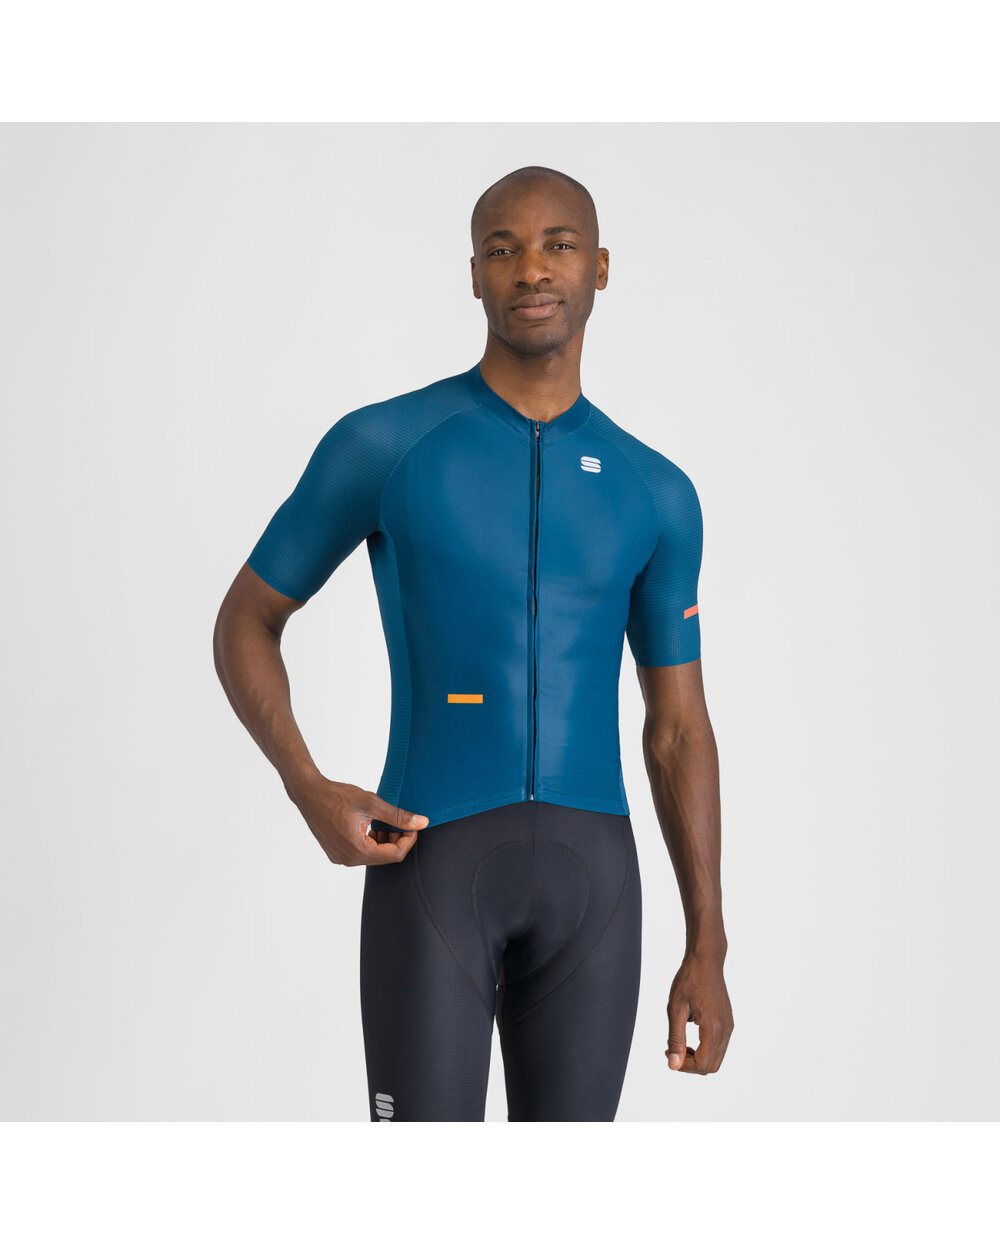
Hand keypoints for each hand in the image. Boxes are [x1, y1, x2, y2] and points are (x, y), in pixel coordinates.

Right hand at [286, 775, 428, 865]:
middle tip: (399, 821)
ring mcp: (340, 858)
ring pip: (373, 855)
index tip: (412, 825)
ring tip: (383, 821)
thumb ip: (398, 816)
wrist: (309, 793)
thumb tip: (421, 823)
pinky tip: (371, 825)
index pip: (395, 855)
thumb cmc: (336, 796)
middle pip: (385, 857)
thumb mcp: (371, 803)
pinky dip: (371, 841)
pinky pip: (361, 853)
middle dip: (396, 840)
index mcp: (357, 850)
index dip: (408, 840)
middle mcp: (348, 859)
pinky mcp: (336, 853)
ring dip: (384, 840)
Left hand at [665, 952, 733, 1073]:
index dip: (683, 1066)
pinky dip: (704, 1048)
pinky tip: (689, 1032)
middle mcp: (725, 1030)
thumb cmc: (689, 980)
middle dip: (690, 1065)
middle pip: (711, 1066)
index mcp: (713, 1028)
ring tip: (679, 1042)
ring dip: (697, 1057)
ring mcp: (729, 1026)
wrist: (706, 960)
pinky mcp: (727, 1022)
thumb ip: (676, 1038)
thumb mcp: (675, 1008)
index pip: (702, 1065)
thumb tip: (673, 1065)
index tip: (668, 1052)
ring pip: (716, 1058)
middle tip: (672, 1050)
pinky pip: (719, 1046)